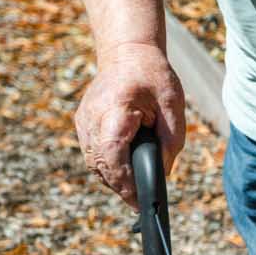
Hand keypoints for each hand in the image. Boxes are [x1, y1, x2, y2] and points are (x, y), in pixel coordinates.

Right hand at [74, 44, 185, 207]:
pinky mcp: (82, 123)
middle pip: (100, 163)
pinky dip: (105, 166)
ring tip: (132, 189)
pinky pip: (91, 153)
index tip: (137, 199)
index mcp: (116, 108)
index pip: (112, 152)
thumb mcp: (173, 108)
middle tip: (139, 202)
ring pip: (93, 162)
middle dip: (119, 186)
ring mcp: (84, 120)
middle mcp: (93, 115)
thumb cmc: (154, 77)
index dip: (123, 180)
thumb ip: (170, 143)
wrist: (128, 52)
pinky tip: (122, 172)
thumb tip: (162, 175)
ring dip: (111, 178)